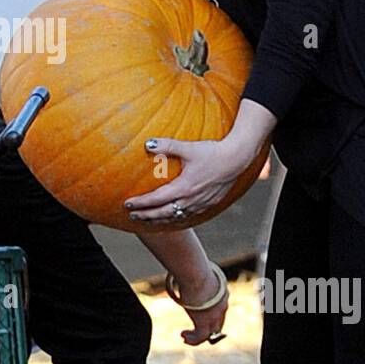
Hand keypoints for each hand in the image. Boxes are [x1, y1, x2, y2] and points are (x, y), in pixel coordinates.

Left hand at [124, 136, 253, 225]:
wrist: (237, 160)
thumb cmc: (212, 152)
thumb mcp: (188, 148)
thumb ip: (167, 145)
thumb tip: (147, 143)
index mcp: (183, 188)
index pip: (156, 200)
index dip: (141, 203)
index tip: (127, 204)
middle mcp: (190, 200)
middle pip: (163, 213)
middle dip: (146, 216)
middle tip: (132, 216)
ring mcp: (200, 204)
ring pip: (175, 217)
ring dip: (159, 220)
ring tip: (147, 220)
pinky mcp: (208, 205)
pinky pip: (187, 216)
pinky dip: (175, 218)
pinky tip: (171, 216)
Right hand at [170, 264, 228, 346]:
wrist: (195, 272)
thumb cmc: (192, 267)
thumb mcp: (195, 271)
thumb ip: (191, 275)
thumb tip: (179, 269)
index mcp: (222, 294)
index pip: (220, 310)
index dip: (211, 316)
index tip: (198, 315)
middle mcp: (221, 306)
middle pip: (217, 324)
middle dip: (207, 330)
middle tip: (193, 331)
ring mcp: (214, 315)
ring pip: (210, 333)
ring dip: (197, 336)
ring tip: (185, 335)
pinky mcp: (204, 322)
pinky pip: (200, 336)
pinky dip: (192, 339)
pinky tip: (183, 336)